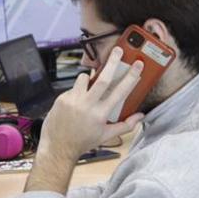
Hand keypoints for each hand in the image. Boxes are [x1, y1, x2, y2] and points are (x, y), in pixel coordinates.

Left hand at [40, 47, 145, 162]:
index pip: (120, 92)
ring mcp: (74, 101)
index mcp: (101, 114)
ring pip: (85, 78)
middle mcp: (87, 106)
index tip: (138, 65)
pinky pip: (74, 88)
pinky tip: (75, 103)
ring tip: (89, 88)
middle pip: (103, 78)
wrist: (58, 147)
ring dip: (89, 78)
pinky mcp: (62, 98)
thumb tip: (140, 116)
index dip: (131, 77)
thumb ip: (126, 125)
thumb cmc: (83, 141)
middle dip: (112, 62)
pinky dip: (78, 92)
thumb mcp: (106, 136)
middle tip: (118, 50)